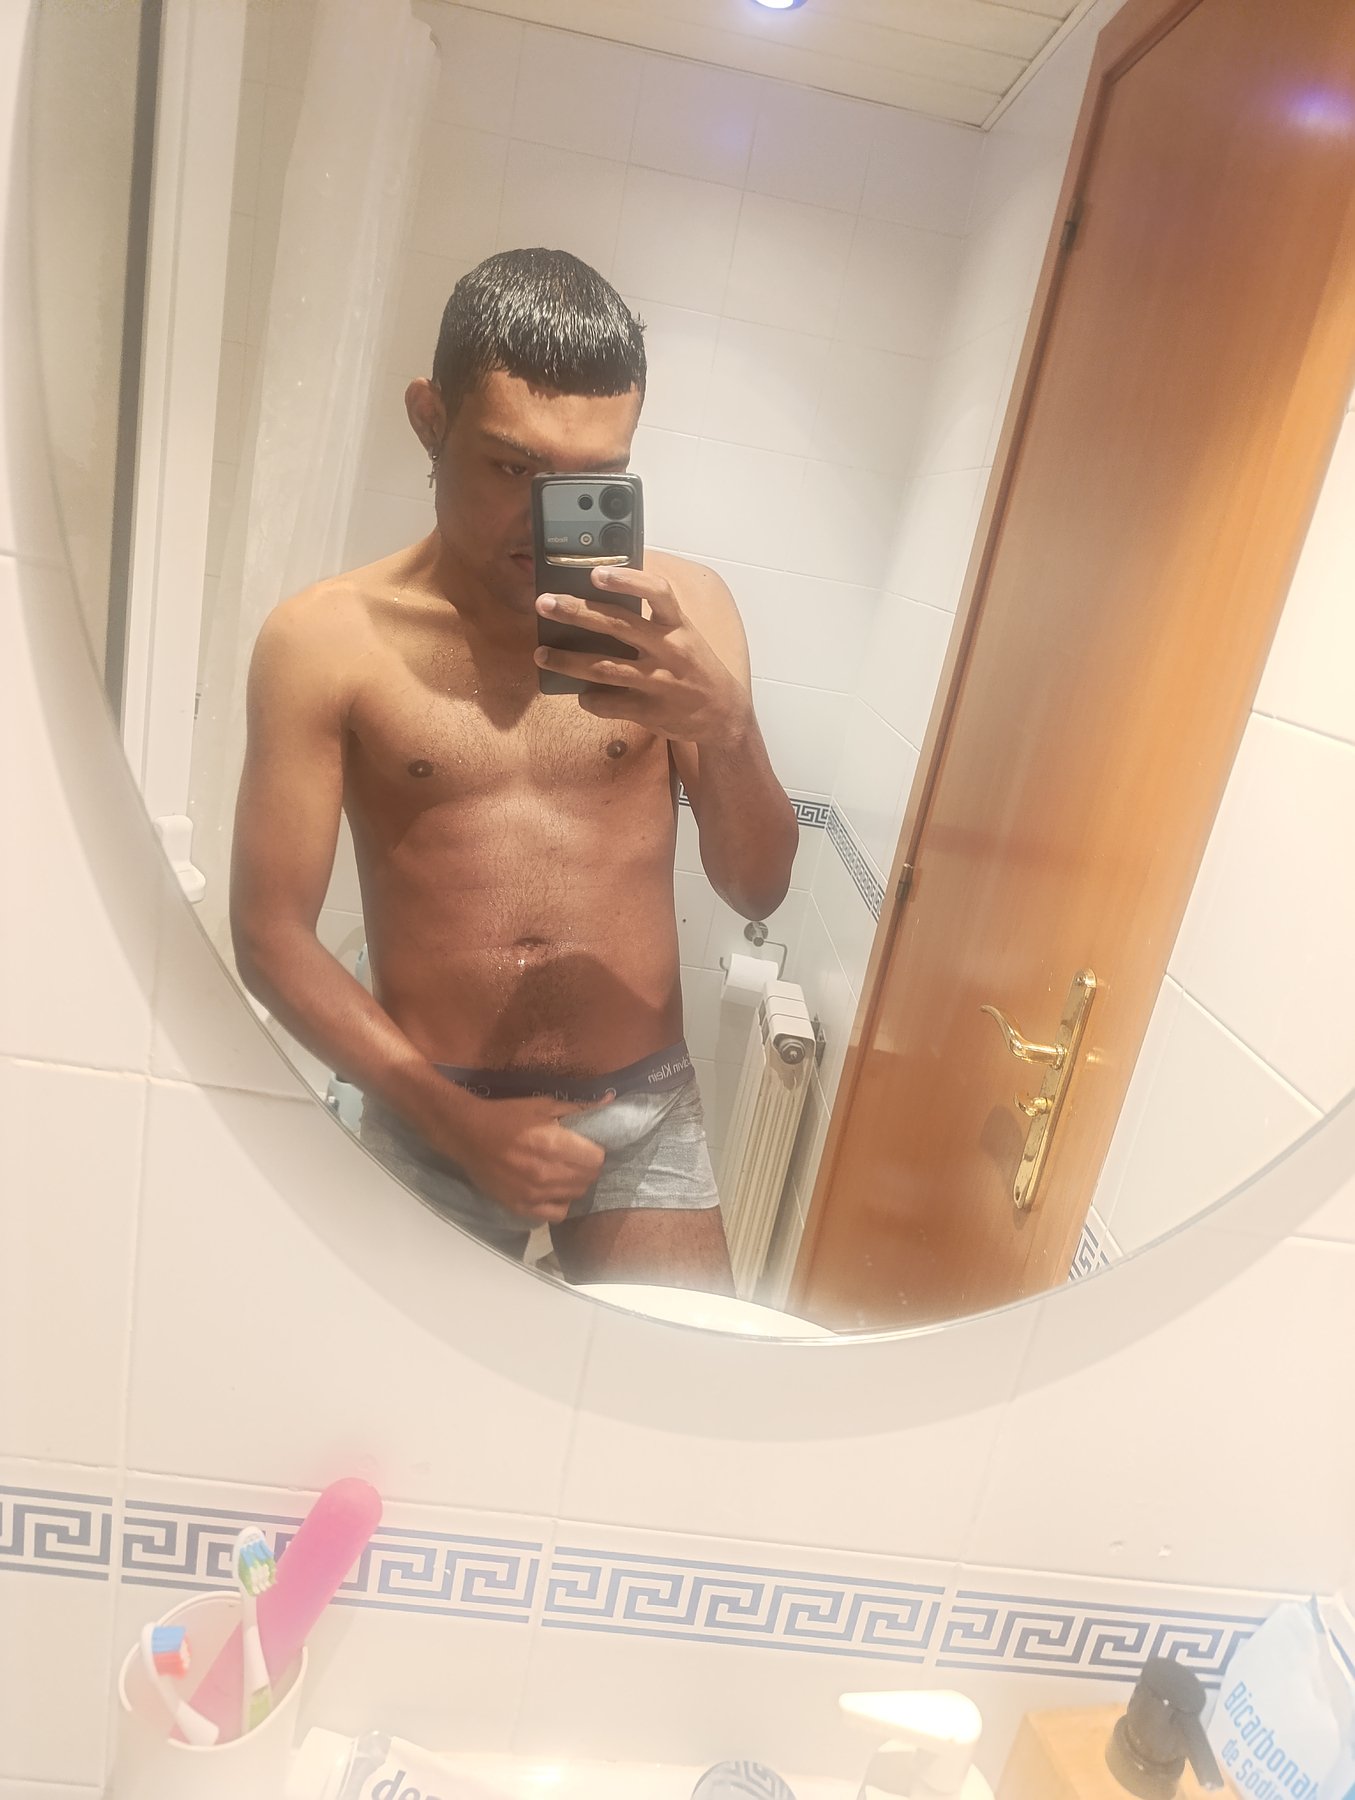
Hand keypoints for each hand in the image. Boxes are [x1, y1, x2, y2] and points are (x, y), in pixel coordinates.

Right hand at [426, 1092, 608, 1222]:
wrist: (467, 1134)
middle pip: (588, 1179)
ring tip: (563, 1172)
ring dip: (575, 1184)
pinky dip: (559, 1203)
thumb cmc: (507, 1115)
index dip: (596, 1151)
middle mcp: (546, 1173)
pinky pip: (555, 1214)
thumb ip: (578, 1108)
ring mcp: (532, 1194)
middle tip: (577, 1158)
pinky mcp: (520, 1207)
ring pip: (575, 1196)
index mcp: (553, 1145)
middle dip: (587, 1167)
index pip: (596, 1159)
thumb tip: (610, 1101)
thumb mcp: (543, 1105)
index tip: (588, 1145)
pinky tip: (552, 1190)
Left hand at [534, 566, 748, 745]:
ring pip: (604, 668)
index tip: (596, 573)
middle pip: (617, 625)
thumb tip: (602, 601)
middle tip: (545, 603)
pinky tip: (580, 694)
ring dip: (567, 661)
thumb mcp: (684, 635)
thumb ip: (652, 620)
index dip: (626, 580)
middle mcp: (668, 650)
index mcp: (678, 626)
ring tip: (541, 654)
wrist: (724, 714)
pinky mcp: (650, 711)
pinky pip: (609, 703)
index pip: (657, 593)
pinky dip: (589, 699)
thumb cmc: (696, 667)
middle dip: (576, 612)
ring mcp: (658, 682)